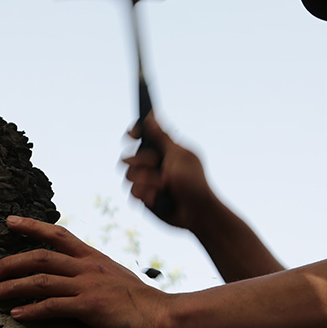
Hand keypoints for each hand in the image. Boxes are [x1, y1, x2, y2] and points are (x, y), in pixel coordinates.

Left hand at [0, 216, 167, 327]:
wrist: (163, 314)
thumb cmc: (141, 301)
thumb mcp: (115, 278)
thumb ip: (94, 275)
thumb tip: (76, 279)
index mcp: (93, 257)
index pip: (58, 234)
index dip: (32, 226)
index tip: (9, 221)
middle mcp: (87, 266)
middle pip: (40, 256)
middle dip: (10, 262)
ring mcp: (87, 285)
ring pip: (40, 280)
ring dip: (12, 287)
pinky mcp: (89, 307)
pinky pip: (53, 306)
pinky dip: (31, 310)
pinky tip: (16, 314)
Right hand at [125, 115, 217, 232]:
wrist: (197, 212)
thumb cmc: (194, 183)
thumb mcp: (178, 156)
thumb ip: (162, 137)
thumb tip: (151, 115)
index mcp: (163, 150)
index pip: (142, 136)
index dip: (134, 133)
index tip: (132, 135)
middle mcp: (153, 165)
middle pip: (129, 156)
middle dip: (141, 161)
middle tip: (156, 165)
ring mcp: (147, 181)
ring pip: (128, 175)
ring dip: (146, 180)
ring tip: (162, 186)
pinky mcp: (144, 197)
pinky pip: (132, 192)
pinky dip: (146, 194)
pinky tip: (158, 198)